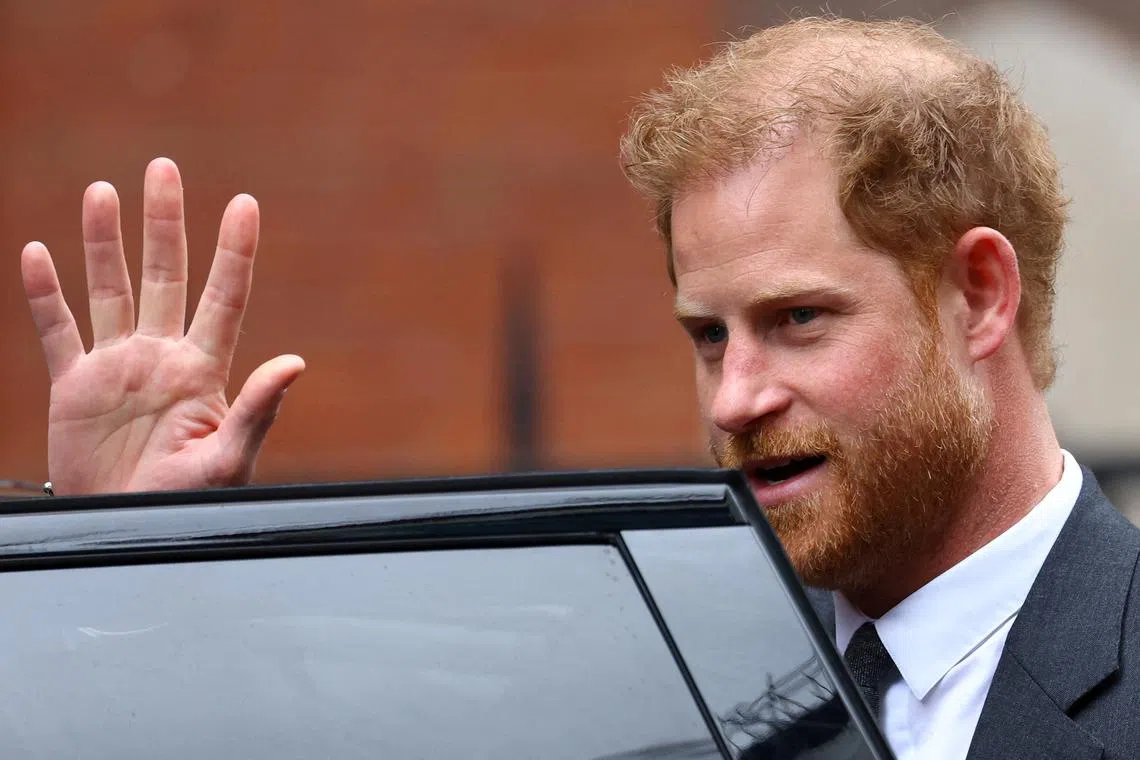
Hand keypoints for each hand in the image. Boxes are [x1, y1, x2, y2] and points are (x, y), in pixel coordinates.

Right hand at [21, 158, 304, 494]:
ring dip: (104, 242)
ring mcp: (117, 366)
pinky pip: (57, 330)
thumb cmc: (190, 502)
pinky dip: (44, 295)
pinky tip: (38, 254)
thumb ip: (258, 409)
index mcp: (204, 369)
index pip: (225, 296)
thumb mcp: (229, 459)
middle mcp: (162, 355)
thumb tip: (296, 361)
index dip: (234, 251)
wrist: (132, 528)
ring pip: (110, 289)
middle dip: (164, 223)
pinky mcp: (74, 386)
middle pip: (164, 275)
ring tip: (102, 191)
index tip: (245, 203)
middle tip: (163, 167)